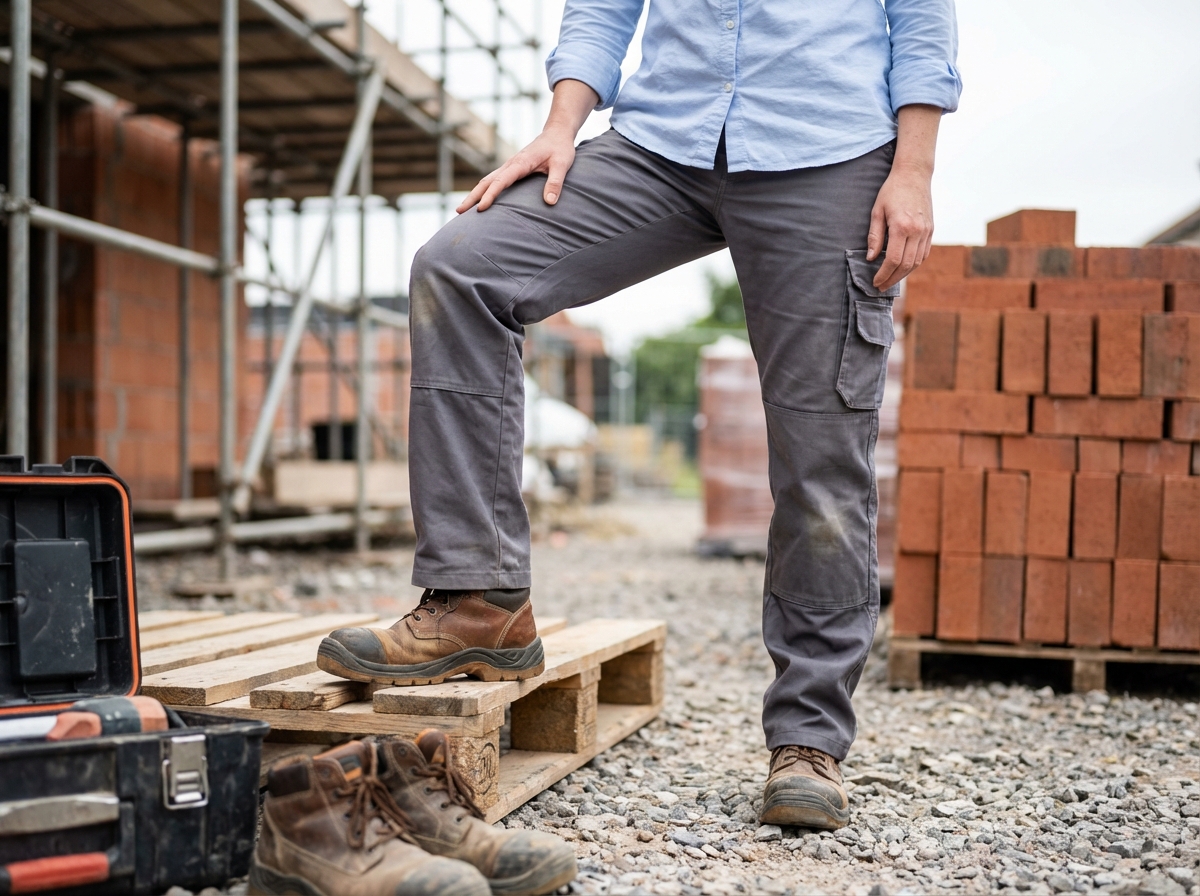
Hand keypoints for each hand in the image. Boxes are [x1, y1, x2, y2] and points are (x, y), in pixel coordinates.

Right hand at [457, 79, 597, 213]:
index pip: (501, 181)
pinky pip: (492, 181)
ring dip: (473, 194)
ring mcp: (509, 167)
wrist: (557, 133)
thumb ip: (556, 182)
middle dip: (472, 196)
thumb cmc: (560, 148)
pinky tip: (478, 201)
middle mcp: (510, 164)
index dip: (490, 195)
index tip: (481, 208)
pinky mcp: (511, 169)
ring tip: (461, 210)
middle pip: (486, 182)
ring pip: (486, 181)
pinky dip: (482, 191)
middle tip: (458, 212)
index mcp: (520, 163)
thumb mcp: (562, 164)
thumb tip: (550, 202)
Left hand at [866, 165, 933, 290]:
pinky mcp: (931, 229)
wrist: (914, 175)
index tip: (875, 282)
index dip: (884, 274)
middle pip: (906, 265)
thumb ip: (875, 236)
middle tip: (881, 287)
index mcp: (902, 226)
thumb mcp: (877, 211)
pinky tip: (903, 268)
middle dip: (892, 279)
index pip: (893, 259)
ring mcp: (927, 231)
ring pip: (917, 262)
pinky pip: (924, 253)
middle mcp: (917, 231)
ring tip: (890, 280)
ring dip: (903, 274)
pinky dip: (914, 264)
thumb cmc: (891, 191)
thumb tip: (871, 258)